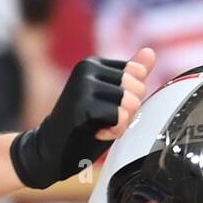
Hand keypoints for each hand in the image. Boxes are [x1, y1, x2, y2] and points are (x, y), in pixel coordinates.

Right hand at [9, 47, 155, 189]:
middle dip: (129, 111)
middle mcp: (87, 67)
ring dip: (122, 123)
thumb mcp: (110, 99)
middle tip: (106, 120)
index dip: (132, 96)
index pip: (138, 71)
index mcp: (94, 63)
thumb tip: (150, 52)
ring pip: (130, 102)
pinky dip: (115, 132)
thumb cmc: (84, 127)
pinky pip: (120, 117)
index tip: (111, 108)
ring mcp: (84, 85)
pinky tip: (98, 133)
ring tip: (102, 126)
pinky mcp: (83, 106)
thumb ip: (130, 77)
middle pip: (137, 87)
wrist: (51, 149)